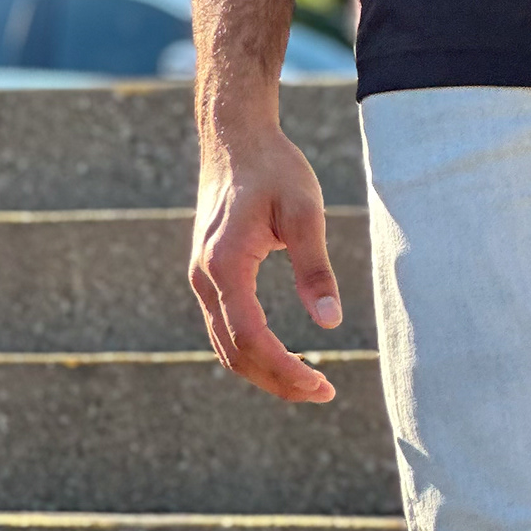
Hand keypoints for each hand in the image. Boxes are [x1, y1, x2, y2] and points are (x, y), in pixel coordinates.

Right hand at [189, 121, 343, 403]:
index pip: (252, 338)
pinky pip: (224, 327)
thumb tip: (329, 321)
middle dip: (277, 380)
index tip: (322, 385)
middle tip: (323, 392)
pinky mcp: (209, 274)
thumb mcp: (305, 212)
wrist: (235, 139)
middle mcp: (205, 280)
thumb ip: (314, 268)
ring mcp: (202, 279)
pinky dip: (250, 350)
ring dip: (263, 370)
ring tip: (308, 381)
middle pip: (235, 353)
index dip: (285, 369)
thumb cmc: (275, 169)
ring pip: (225, 345)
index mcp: (225, 267)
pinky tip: (281, 355)